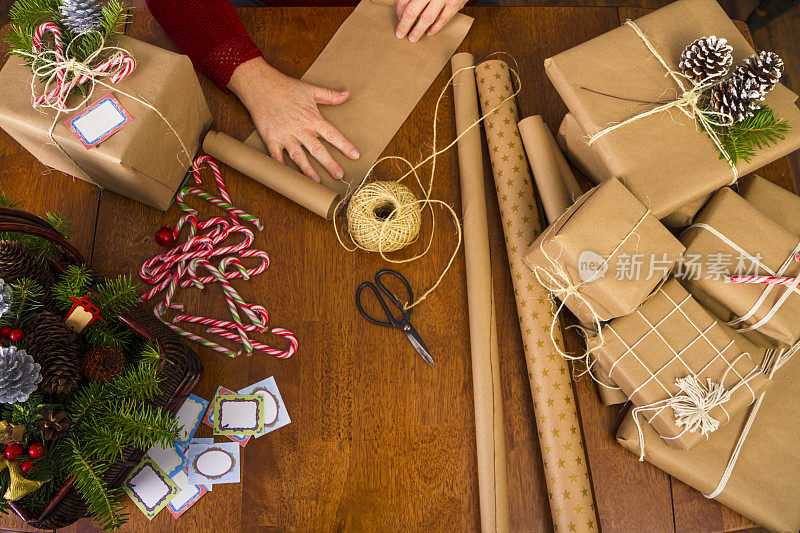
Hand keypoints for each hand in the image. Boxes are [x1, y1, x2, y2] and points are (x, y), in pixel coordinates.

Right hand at [228, 57, 358, 181]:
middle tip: (339, 175)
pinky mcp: (271, 138)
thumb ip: (330, 95)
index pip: (332, 134)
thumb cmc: (285, 87)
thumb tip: (347, 94)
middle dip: (329, 163)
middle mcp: (300, 129)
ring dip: (308, 170)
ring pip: (298, 156)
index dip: (344, 145)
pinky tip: (288, 178)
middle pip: (317, 149)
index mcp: (312, 118)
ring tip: (317, 181)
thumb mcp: (310, 89)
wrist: (259, 85)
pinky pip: (276, 156)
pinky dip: (281, 167)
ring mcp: (285, 135)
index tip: (355, 155)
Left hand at [395, 0, 467, 41]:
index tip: (399, 18)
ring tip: (413, 37)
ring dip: (418, 30)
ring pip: (427, 18)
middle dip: (405, 25)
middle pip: (412, 11)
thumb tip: (403, 10)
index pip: (404, 0)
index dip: (399, 11)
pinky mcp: (454, 5)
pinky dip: (435, 28)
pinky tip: (429, 32)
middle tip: (400, 34)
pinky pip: (443, 19)